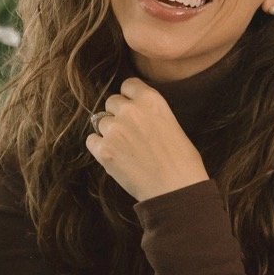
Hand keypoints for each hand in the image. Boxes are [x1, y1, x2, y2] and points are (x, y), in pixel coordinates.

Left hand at [85, 78, 207, 201]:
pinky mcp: (104, 150)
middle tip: (129, 131)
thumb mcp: (172, 124)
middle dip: (118, 114)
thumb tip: (137, 115)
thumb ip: (151, 114)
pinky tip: (114, 156)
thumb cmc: (182, 161)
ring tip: (124, 148)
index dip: (129, 97)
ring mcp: (114, 130)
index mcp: (151, 100)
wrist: (176, 189)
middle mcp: (130, 110)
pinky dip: (99, 147)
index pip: (128, 85)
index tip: (132, 107)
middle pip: (111, 102)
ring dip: (109, 131)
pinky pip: (92, 140)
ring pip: (100, 121)